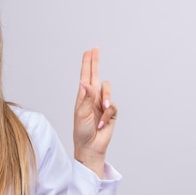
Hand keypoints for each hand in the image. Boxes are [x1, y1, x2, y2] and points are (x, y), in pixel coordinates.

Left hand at [73, 47, 117, 177]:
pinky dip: (109, 114)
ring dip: (106, 99)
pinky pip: (114, 106)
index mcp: (82, 97)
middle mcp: (92, 97)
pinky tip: (103, 123)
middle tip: (95, 49)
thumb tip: (84, 82)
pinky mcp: (111, 112)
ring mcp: (102, 104)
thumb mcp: (81, 114)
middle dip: (95, 62)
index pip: (85, 76)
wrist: (91, 146)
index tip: (89, 51)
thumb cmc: (82, 131)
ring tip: (102, 111)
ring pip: (108, 90)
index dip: (87, 64)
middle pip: (95, 75)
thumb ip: (86, 97)